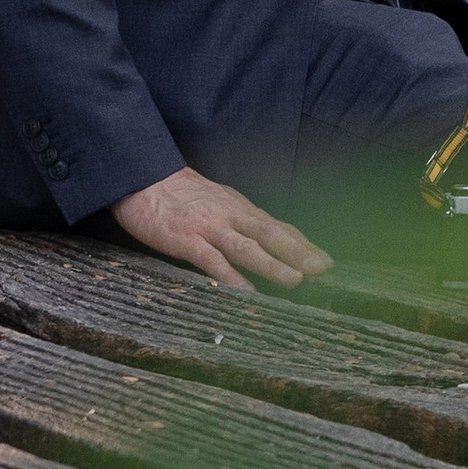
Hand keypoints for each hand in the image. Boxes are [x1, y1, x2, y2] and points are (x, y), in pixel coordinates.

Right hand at [111, 167, 328, 292]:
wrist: (142, 176)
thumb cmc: (180, 192)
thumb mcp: (219, 200)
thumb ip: (240, 220)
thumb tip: (265, 239)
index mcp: (240, 208)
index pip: (278, 227)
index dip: (302, 243)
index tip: (325, 261)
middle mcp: (232, 216)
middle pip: (271, 234)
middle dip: (299, 252)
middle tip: (323, 269)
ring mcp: (210, 228)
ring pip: (247, 247)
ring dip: (272, 264)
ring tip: (295, 280)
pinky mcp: (187, 239)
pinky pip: (213, 261)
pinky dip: (231, 277)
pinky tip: (245, 292)